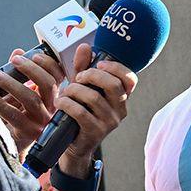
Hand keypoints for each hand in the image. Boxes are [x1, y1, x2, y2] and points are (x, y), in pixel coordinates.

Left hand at [0, 48, 64, 155]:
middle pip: (48, 85)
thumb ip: (22, 72)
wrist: (15, 144)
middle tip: (14, 60)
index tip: (33, 54)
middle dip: (31, 69)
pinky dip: (0, 103)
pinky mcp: (28, 132)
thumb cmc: (20, 113)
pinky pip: (14, 115)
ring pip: (31, 99)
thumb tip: (17, 52)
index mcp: (53, 96)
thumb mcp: (24, 91)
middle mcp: (51, 109)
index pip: (59, 76)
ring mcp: (41, 122)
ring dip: (12, 84)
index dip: (49, 64)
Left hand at [56, 44, 137, 175]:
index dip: (116, 68)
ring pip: (94, 97)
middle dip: (92, 75)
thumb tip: (85, 46)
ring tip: (65, 92)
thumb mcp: (82, 88)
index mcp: (121, 97)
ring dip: (74, 90)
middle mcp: (120, 110)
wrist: (73, 144)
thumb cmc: (79, 111)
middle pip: (113, 85)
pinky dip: (67, 103)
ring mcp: (110, 122)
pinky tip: (60, 102)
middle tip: (78, 77)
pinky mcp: (95, 132)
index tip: (99, 63)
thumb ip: (84, 67)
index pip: (130, 79)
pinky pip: (81, 112)